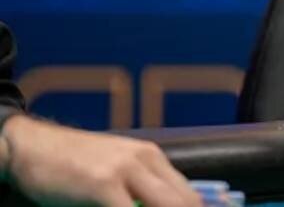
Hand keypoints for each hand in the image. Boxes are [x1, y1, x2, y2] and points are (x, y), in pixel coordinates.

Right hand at [1, 115, 201, 206]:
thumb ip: (142, 186)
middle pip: (184, 201)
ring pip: (167, 206)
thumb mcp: (117, 166)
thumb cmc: (73, 162)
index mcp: (152, 157)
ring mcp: (125, 171)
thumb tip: (168, 204)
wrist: (32, 145)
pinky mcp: (103, 185)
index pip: (189, 193)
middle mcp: (145, 160)